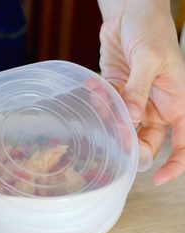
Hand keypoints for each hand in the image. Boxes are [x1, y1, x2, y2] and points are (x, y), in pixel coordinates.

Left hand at [98, 0, 184, 183]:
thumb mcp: (150, 58)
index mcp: (177, 102)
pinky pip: (107, 109)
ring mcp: (135, 103)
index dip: (175, 163)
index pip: (183, 142)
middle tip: (114, 132)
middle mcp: (157, 107)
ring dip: (109, 119)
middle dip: (128, 142)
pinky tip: (94, 85)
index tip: (160, 178)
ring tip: (102, 95)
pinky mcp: (116, 95)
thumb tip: (130, 120)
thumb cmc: (151, 31)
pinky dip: (99, 102)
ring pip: (122, 128)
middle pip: (146, 141)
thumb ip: (138, 91)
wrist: (130, 14)